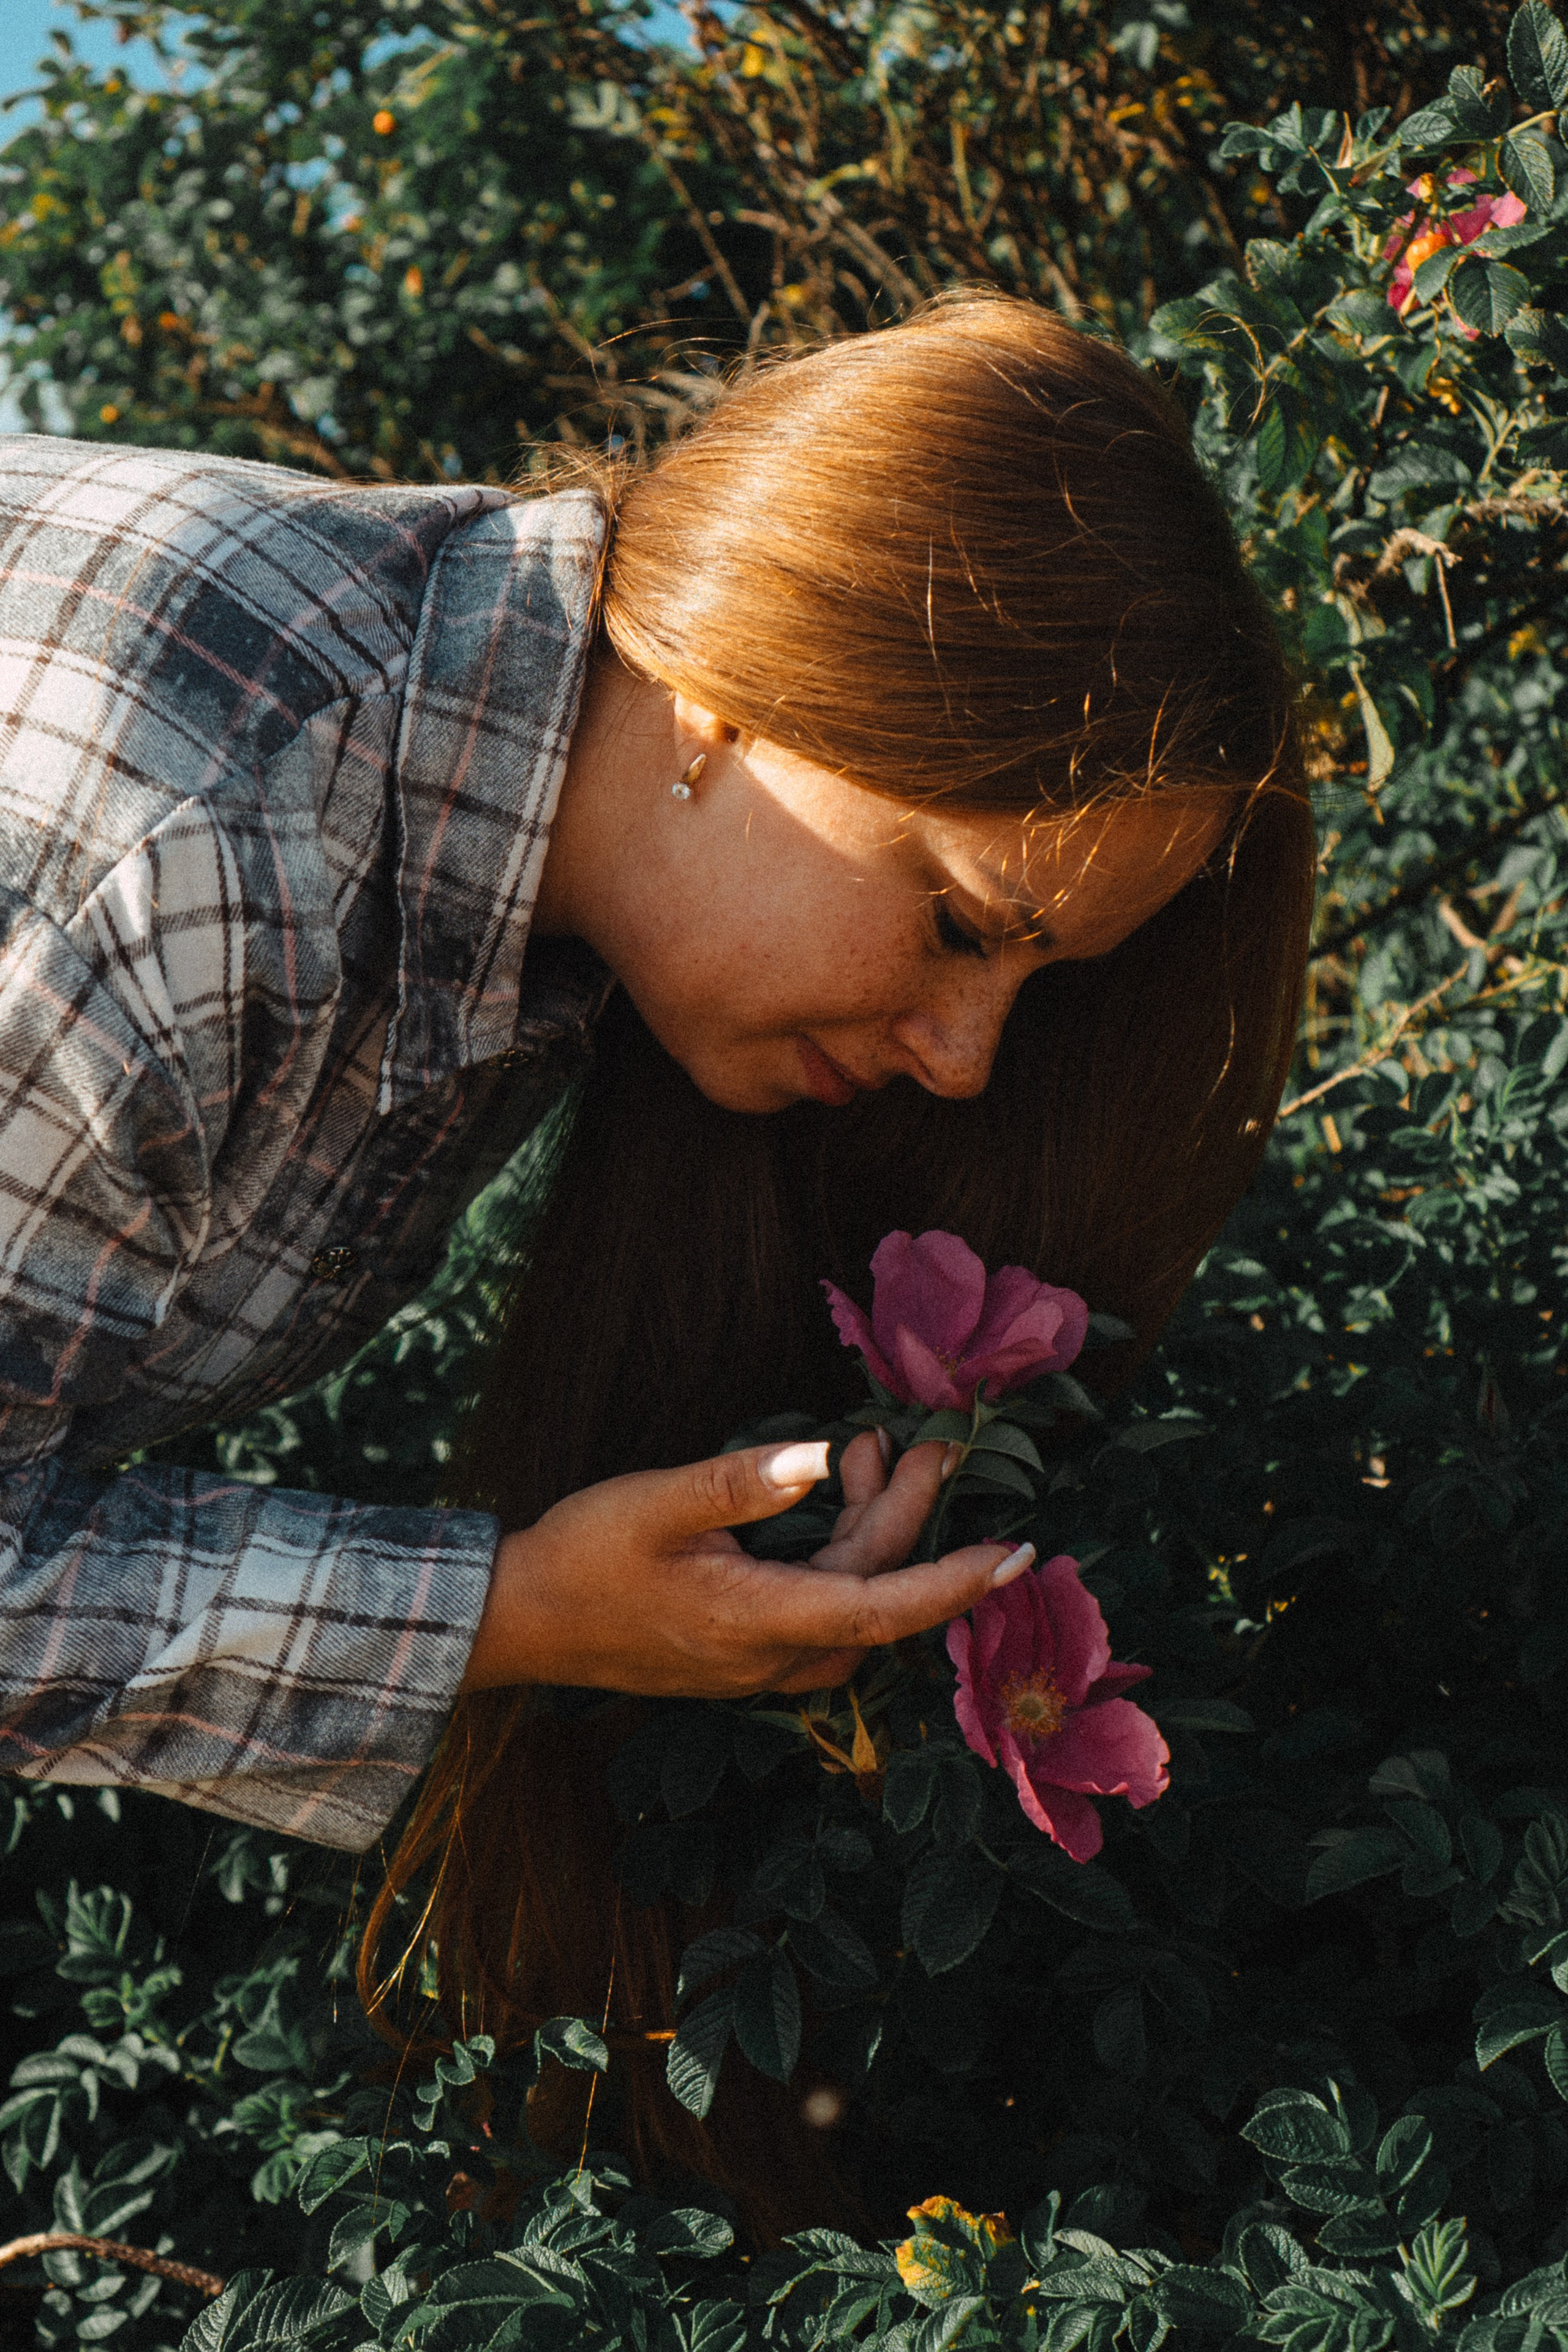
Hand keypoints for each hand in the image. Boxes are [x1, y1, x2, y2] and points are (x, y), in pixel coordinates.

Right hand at [459, 1429, 1033, 1697]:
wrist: (518, 1621)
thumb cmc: (581, 1557)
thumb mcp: (652, 1503)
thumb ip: (739, 1482)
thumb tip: (819, 1458)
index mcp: (754, 1622)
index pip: (881, 1608)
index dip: (955, 1584)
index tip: (1020, 1555)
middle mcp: (767, 1657)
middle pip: (872, 1593)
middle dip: (910, 1518)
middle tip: (930, 1447)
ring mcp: (755, 1662)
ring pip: (849, 1603)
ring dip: (874, 1530)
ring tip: (875, 1452)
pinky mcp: (741, 1653)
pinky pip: (820, 1609)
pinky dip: (841, 1552)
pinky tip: (828, 1492)